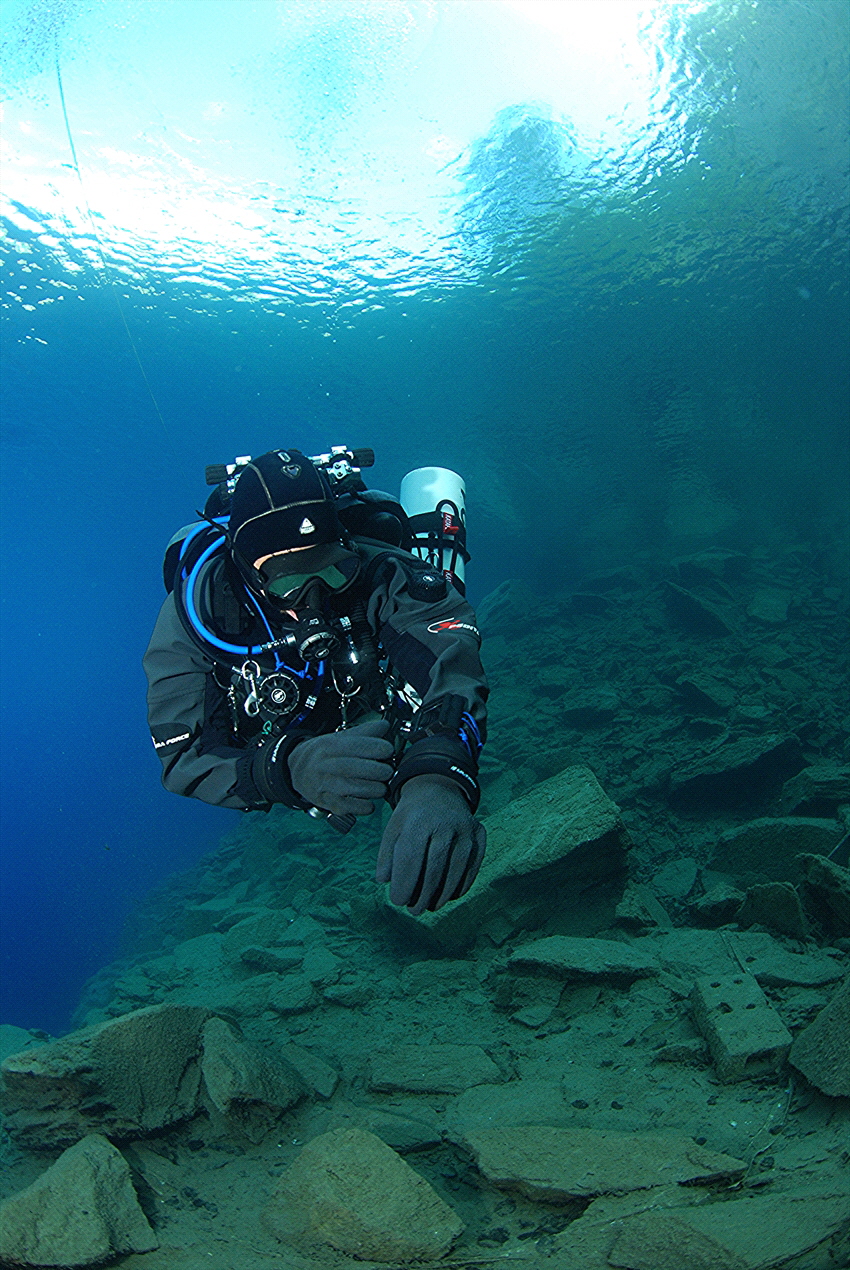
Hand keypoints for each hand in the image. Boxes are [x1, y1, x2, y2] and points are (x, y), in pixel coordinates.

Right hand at [288, 718, 393, 816]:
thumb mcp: (339, 737)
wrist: (296, 770)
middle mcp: (325, 765)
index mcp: (330, 746)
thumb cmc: (323, 753)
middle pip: (355, 768)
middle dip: (378, 770)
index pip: (356, 746)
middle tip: (388, 771)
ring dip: (374, 789)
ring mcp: (325, 785)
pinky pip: (350, 807)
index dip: (377, 748)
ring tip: (380, 786)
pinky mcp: (327, 803)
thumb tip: (385, 725)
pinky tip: (368, 800)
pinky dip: (364, 806)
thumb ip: (364, 732)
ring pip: (353, 789)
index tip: (388, 750)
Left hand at [376, 774, 485, 915]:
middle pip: (435, 868)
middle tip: (414, 910)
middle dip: (423, 895)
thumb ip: (386, 855)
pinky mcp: (479, 835)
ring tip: (430, 906)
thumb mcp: (393, 828)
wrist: (440, 790)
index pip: (411, 858)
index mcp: (418, 819)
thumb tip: (384, 881)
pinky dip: (460, 886)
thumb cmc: (411, 815)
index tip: (397, 901)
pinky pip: (472, 867)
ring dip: (442, 895)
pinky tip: (448, 895)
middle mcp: (445, 823)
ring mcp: (465, 829)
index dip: (404, 883)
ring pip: (455, 871)